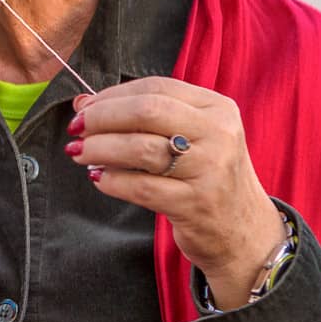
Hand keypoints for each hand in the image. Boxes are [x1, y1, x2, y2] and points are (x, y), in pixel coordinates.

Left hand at [68, 76, 286, 308]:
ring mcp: (210, 170)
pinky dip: (112, 181)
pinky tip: (98, 179)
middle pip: (147, 111)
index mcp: (217, 108)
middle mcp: (218, 134)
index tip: (84, 107)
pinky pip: (141, 187)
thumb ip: (144, 117)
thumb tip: (83, 104)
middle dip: (102, 117)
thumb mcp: (191, 138)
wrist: (244, 233)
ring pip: (140, 148)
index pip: (156, 88)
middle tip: (76, 129)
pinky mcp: (196, 205)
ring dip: (100, 149)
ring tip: (80, 154)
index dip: (112, 95)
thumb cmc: (207, 178)